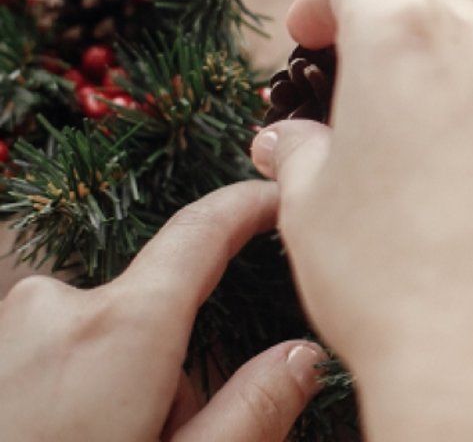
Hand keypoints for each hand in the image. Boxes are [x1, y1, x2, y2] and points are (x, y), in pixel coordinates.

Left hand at [0, 181, 324, 441]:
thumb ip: (249, 415)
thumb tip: (302, 355)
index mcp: (118, 329)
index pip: (201, 233)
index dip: (247, 206)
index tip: (280, 196)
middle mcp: (55, 307)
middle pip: (148, 305)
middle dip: (172, 362)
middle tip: (166, 437)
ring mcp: (7, 327)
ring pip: (94, 335)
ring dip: (115, 382)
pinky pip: (45, 350)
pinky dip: (68, 389)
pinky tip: (59, 436)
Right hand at [251, 0, 472, 441]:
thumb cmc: (391, 279)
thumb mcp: (310, 208)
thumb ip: (298, 152)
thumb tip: (290, 142)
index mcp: (406, 35)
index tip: (304, 37)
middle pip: (424, 1)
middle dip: (382, 31)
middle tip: (353, 91)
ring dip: (442, 69)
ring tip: (412, 140)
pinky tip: (470, 175)